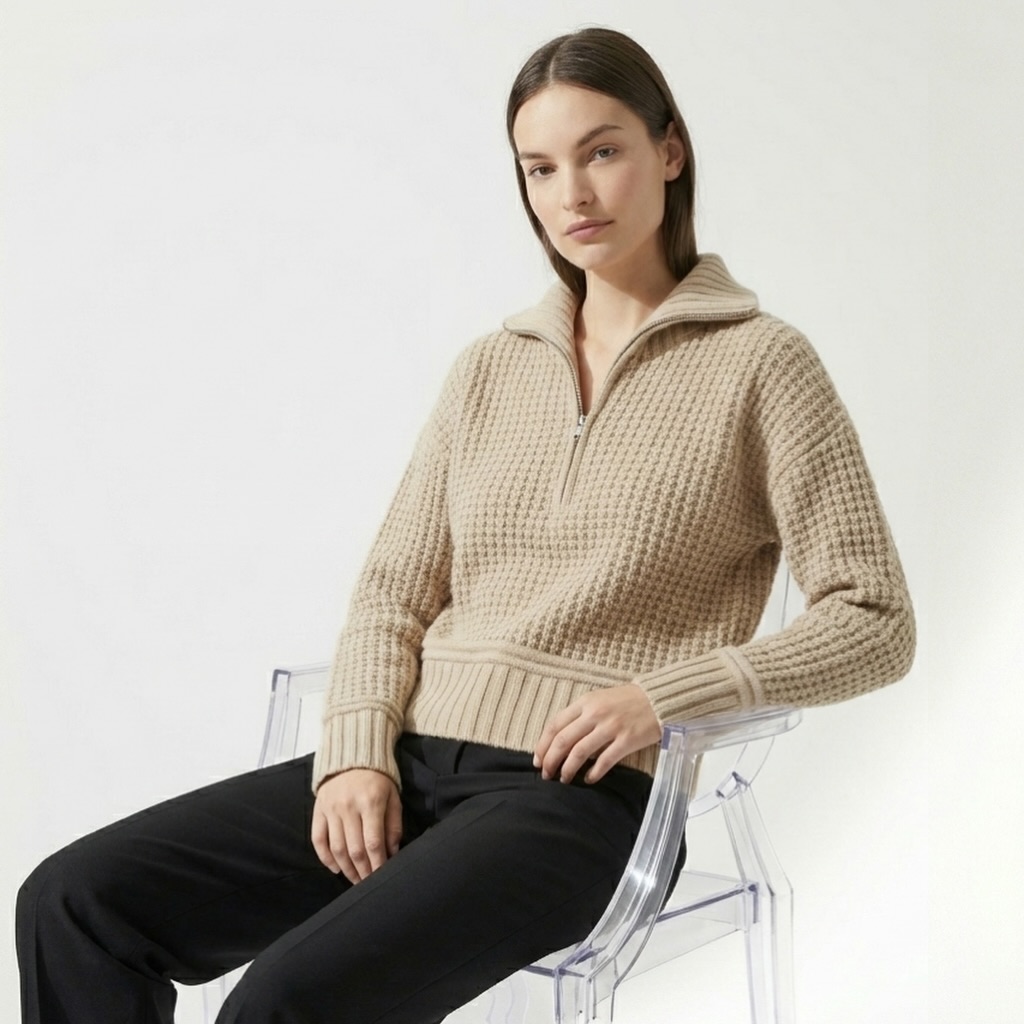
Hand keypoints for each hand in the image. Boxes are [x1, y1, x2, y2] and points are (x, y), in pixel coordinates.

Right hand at [311, 769, 402, 883]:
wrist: (352, 756)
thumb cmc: (377, 780)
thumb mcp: (393, 797)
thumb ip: (394, 825)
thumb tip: (391, 852)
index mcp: (370, 802)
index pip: (373, 842)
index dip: (377, 864)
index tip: (382, 876)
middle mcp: (348, 807)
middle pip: (354, 849)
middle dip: (363, 871)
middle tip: (368, 883)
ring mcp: (331, 809)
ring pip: (336, 848)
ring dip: (346, 869)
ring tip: (355, 879)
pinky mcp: (318, 810)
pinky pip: (318, 839)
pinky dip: (325, 858)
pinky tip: (335, 868)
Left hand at [534, 684, 661, 784]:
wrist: (659, 698)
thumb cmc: (627, 700)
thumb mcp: (599, 698)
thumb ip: (580, 715)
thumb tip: (560, 738)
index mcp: (585, 702)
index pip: (555, 725)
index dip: (543, 745)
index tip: (538, 760)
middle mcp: (595, 714)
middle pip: (563, 741)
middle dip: (550, 761)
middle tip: (546, 774)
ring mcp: (611, 727)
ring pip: (579, 753)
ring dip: (567, 769)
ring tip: (563, 779)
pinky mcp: (626, 741)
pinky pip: (604, 761)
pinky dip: (593, 773)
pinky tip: (588, 779)